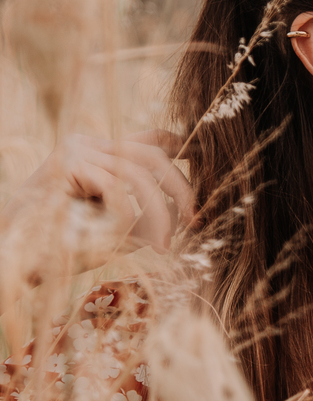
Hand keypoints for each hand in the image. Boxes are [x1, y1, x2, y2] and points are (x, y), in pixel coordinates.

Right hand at [0, 131, 193, 291]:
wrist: (16, 260)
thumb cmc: (62, 249)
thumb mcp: (114, 228)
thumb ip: (145, 216)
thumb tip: (185, 215)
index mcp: (96, 151)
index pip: (149, 140)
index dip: (182, 146)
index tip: (206, 161)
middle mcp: (87, 143)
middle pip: (153, 153)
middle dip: (181, 188)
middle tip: (194, 220)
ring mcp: (76, 149)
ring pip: (140, 171)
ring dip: (160, 211)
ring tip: (165, 243)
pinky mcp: (68, 163)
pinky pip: (117, 185)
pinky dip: (130, 213)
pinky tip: (130, 236)